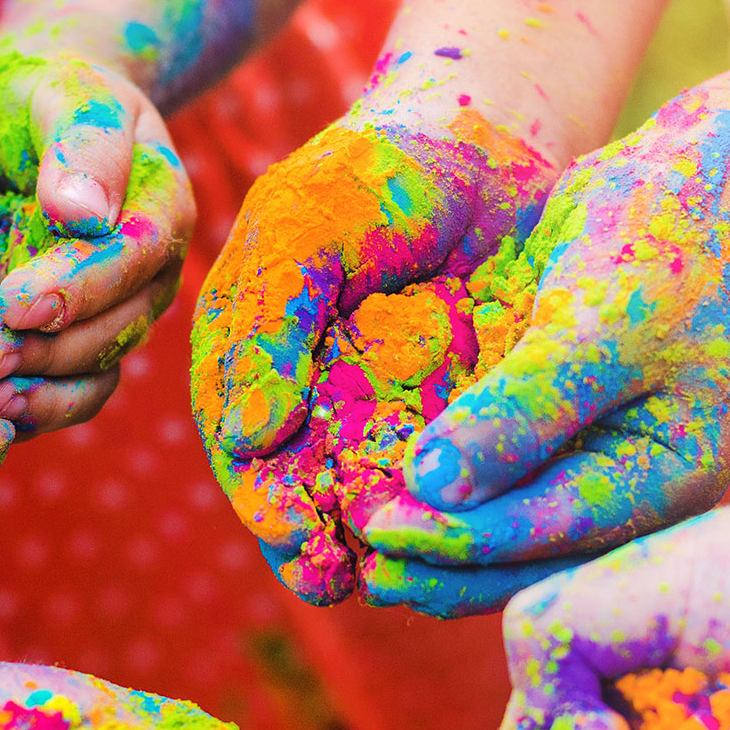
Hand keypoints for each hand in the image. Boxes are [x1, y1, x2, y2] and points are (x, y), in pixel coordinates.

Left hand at [0, 48, 194, 472]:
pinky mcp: (82, 337)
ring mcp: (120, 310)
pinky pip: (80, 388)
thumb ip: (82, 141)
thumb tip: (84, 214)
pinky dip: (42, 406)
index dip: (82, 287)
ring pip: (102, 367)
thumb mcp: (63, 91)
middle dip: (54, 348)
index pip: (137, 258)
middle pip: (122, 325)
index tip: (15, 303)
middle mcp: (152, 271)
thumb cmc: (43, 95)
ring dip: (44, 387)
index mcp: (162, 207)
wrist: (22, 118)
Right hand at [192, 110, 557, 603]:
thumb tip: (247, 434)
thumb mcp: (304, 223)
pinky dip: (435, 516)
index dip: (257, 487)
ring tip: (372, 583)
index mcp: (258, 353)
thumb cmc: (379, 170)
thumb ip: (265, 319)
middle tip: (322, 571)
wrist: (489, 146)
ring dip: (363, 545)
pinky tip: (442, 548)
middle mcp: (312, 394)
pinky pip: (437, 478)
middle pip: (295, 484)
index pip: (240, 437)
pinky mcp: (450, 419)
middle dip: (304, 534)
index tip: (285, 523)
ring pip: (362, 495)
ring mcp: (381, 412)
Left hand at [367, 83, 729, 568]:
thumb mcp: (594, 328)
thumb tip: (433, 488)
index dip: (459, 539)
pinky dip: (444, 498)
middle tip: (361, 565)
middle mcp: (627, 496)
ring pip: (502, 537)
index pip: (548, 533)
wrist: (678, 198)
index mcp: (663, 480)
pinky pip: (494, 489)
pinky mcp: (551, 446)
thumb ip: (520, 410)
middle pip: (523, 558)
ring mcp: (589, 473)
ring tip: (358, 546)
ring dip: (434, 543)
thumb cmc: (654, 252)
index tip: (380, 532)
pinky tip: (386, 498)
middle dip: (439, 564)